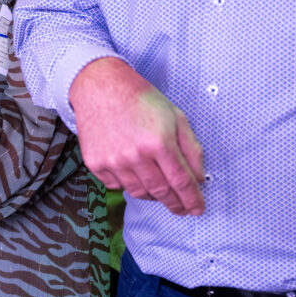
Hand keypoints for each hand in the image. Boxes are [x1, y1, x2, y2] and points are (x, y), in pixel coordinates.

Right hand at [70, 57, 205, 215]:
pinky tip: (134, 172)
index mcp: (159, 142)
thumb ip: (191, 149)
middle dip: (175, 203)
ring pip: (139, 193)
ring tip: (159, 188)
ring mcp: (113, 162)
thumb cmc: (140, 99)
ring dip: (153, 195)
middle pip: (161, 192)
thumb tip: (198, 178)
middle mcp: (135, 156)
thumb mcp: (176, 117)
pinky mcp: (96, 164)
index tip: (197, 209)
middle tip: (183, 208)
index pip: (181, 182)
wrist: (101, 88)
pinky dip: (129, 184)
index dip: (192, 199)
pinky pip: (118, 186)